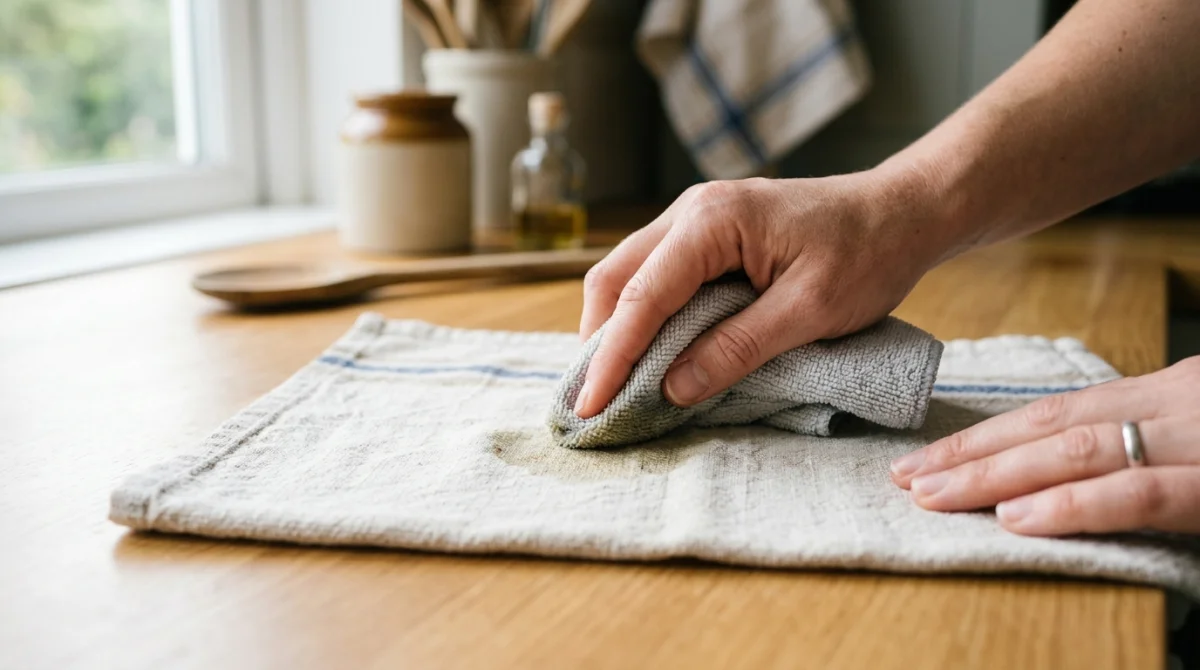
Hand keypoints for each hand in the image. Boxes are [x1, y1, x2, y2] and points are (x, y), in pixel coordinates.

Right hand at [574, 170, 951, 418]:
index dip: (612, 357)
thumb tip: (674, 388)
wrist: (902, 212)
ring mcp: (695, 218)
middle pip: (616, 278)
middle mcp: (692, 210)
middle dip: (598, 341)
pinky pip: (656, 275)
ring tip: (610, 384)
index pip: (642, 296)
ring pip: (628, 275)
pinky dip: (642, 316)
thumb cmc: (867, 253)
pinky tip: (646, 352)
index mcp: (713, 221)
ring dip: (615, 329)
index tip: (591, 407)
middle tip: (591, 402)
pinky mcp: (708, 235)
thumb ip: (739, 348)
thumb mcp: (809, 310)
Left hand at [890, 358, 1199, 534]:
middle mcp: (1168, 407)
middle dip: (970, 454)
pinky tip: (1014, 518)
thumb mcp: (1197, 429)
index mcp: (1160, 396)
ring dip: (995, 475)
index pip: (1055, 413)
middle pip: (1049, 427)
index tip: (925, 459)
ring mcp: (1191, 441)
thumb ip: (1140, 442)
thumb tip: (1065, 469)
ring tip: (936, 496)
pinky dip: (1070, 504)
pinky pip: (1137, 493)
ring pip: (1075, 451)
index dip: (985, 437)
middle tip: (907, 478)